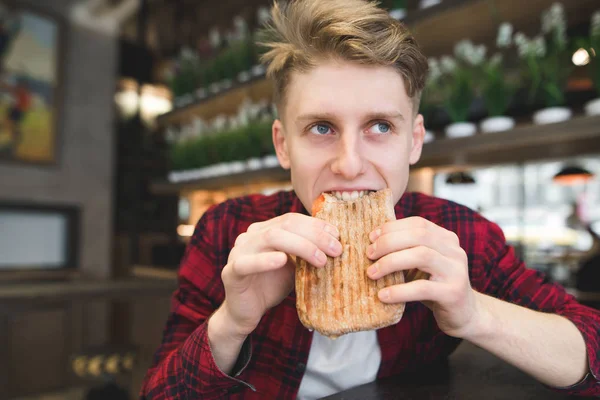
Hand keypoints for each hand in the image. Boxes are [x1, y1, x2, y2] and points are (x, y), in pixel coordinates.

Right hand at [220, 213, 342, 336]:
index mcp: (265, 230)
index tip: (337, 236)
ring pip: (271, 238)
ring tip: (321, 260)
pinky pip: (247, 262)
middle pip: (286, 225)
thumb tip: (337, 245)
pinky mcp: (231, 271)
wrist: (246, 313)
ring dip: (301, 246)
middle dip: (315, 235)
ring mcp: (239, 251)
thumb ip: (307, 255)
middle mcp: (251, 235)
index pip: (292, 219)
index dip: (316, 225)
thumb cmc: (271, 286)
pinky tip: (282, 261)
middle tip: (336, 249)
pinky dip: (266, 260)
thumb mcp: (294, 268)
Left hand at [366, 216, 479, 338]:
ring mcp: (456, 271)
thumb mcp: (421, 264)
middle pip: (418, 235)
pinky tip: (383, 295)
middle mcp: (454, 251)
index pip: (417, 223)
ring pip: (421, 256)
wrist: (464, 315)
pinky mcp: (453, 293)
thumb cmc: (434, 287)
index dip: (392, 227)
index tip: (371, 238)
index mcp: (446, 239)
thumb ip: (406, 250)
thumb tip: (372, 241)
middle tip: (369, 254)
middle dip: (388, 242)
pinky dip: (399, 291)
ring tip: (371, 273)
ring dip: (391, 262)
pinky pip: (422, 288)